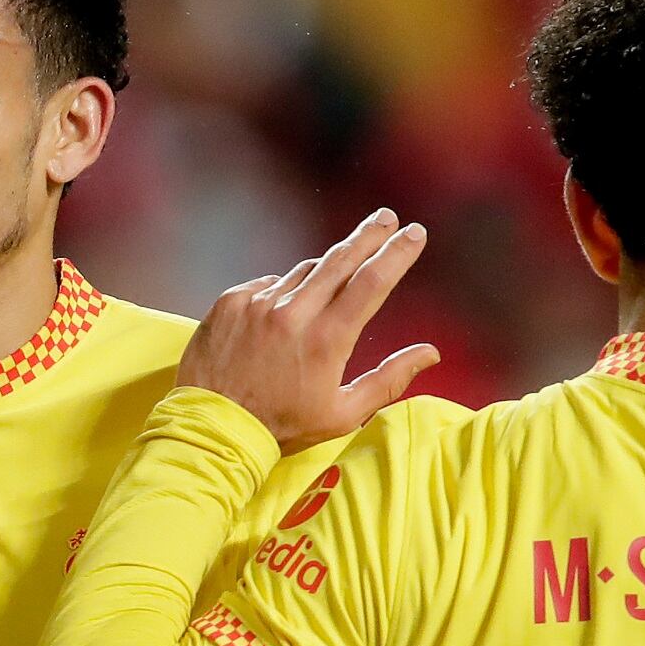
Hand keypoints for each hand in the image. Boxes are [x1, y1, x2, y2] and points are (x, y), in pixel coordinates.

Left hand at [178, 210, 439, 451]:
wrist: (213, 428)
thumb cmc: (283, 427)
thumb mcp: (344, 414)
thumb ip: (389, 380)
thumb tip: (430, 352)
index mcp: (326, 340)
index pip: (371, 283)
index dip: (397, 254)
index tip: (415, 233)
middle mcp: (293, 313)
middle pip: (340, 260)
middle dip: (368, 235)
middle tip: (387, 217)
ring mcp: (259, 303)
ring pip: (304, 272)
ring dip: (325, 271)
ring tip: (334, 283)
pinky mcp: (231, 301)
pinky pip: (268, 284)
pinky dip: (283, 291)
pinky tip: (285, 311)